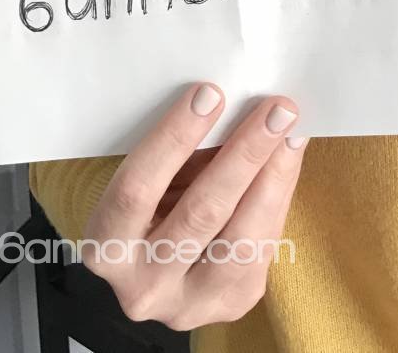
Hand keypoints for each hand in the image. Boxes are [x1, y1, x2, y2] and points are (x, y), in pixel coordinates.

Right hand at [82, 83, 306, 330]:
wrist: (163, 267)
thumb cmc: (157, 202)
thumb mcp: (153, 180)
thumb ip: (182, 153)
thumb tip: (237, 105)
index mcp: (106, 245)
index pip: (136, 190)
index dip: (173, 140)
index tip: (209, 93)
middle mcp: (143, 286)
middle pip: (199, 215)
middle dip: (243, 155)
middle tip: (274, 110)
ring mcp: (189, 303)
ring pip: (240, 240)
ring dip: (272, 177)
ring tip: (291, 132)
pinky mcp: (231, 305)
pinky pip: (262, 248)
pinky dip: (279, 196)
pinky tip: (289, 158)